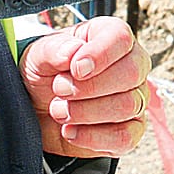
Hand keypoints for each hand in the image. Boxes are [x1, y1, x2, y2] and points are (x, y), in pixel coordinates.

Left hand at [21, 17, 151, 157]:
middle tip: (60, 90)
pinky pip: (125, 137)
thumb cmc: (46, 74)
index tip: (75, 69)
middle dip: (90, 87)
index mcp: (111, 36)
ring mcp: (135, 97)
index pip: (120, 38)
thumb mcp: (38, 56)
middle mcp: (131, 64)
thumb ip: (53, 50)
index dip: (99, 54)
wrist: (38, 109)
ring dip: (86, 112)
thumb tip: (72, 52)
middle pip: (131, 73)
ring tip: (59, 111)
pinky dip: (93, 137)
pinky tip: (70, 131)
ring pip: (127, 106)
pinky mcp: (131, 130)